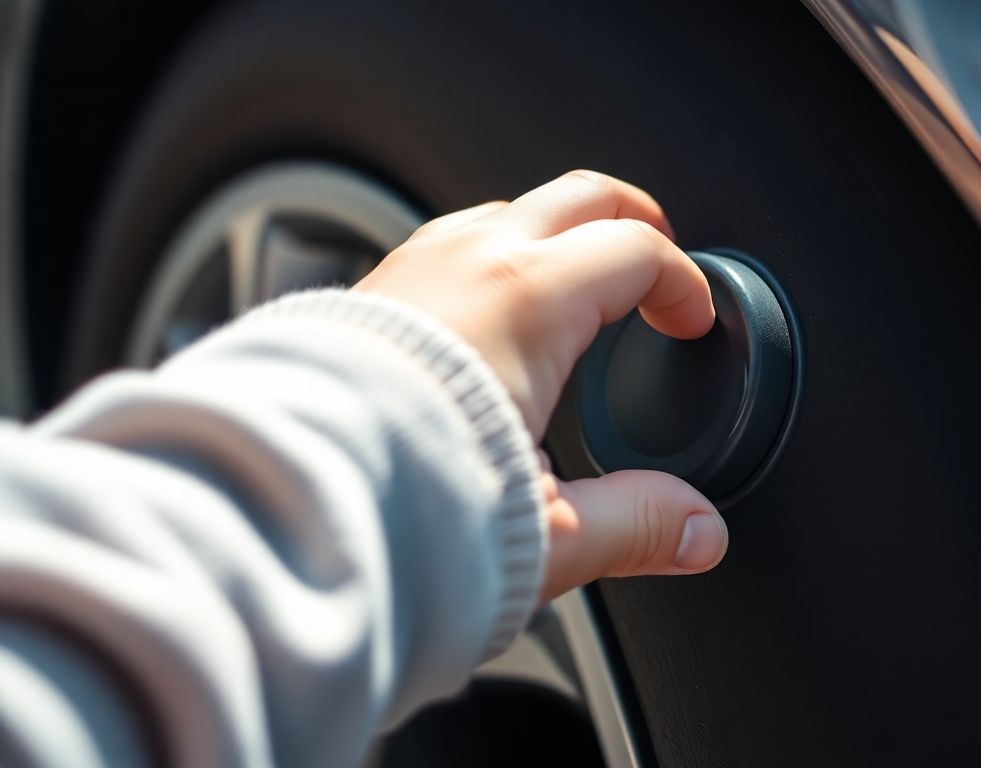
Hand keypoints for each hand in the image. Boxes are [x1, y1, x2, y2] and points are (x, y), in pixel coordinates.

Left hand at [354, 170, 728, 601]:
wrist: (275, 506)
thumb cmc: (397, 508)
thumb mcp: (544, 532)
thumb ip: (635, 524)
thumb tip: (699, 534)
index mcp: (529, 302)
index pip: (637, 253)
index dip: (684, 284)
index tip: (691, 321)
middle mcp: (470, 264)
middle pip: (580, 197)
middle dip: (633, 220)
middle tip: (657, 263)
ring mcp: (412, 268)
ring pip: (508, 209)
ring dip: (557, 234)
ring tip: (577, 282)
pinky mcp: (366, 291)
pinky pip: (448, 240)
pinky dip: (492, 256)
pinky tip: (486, 309)